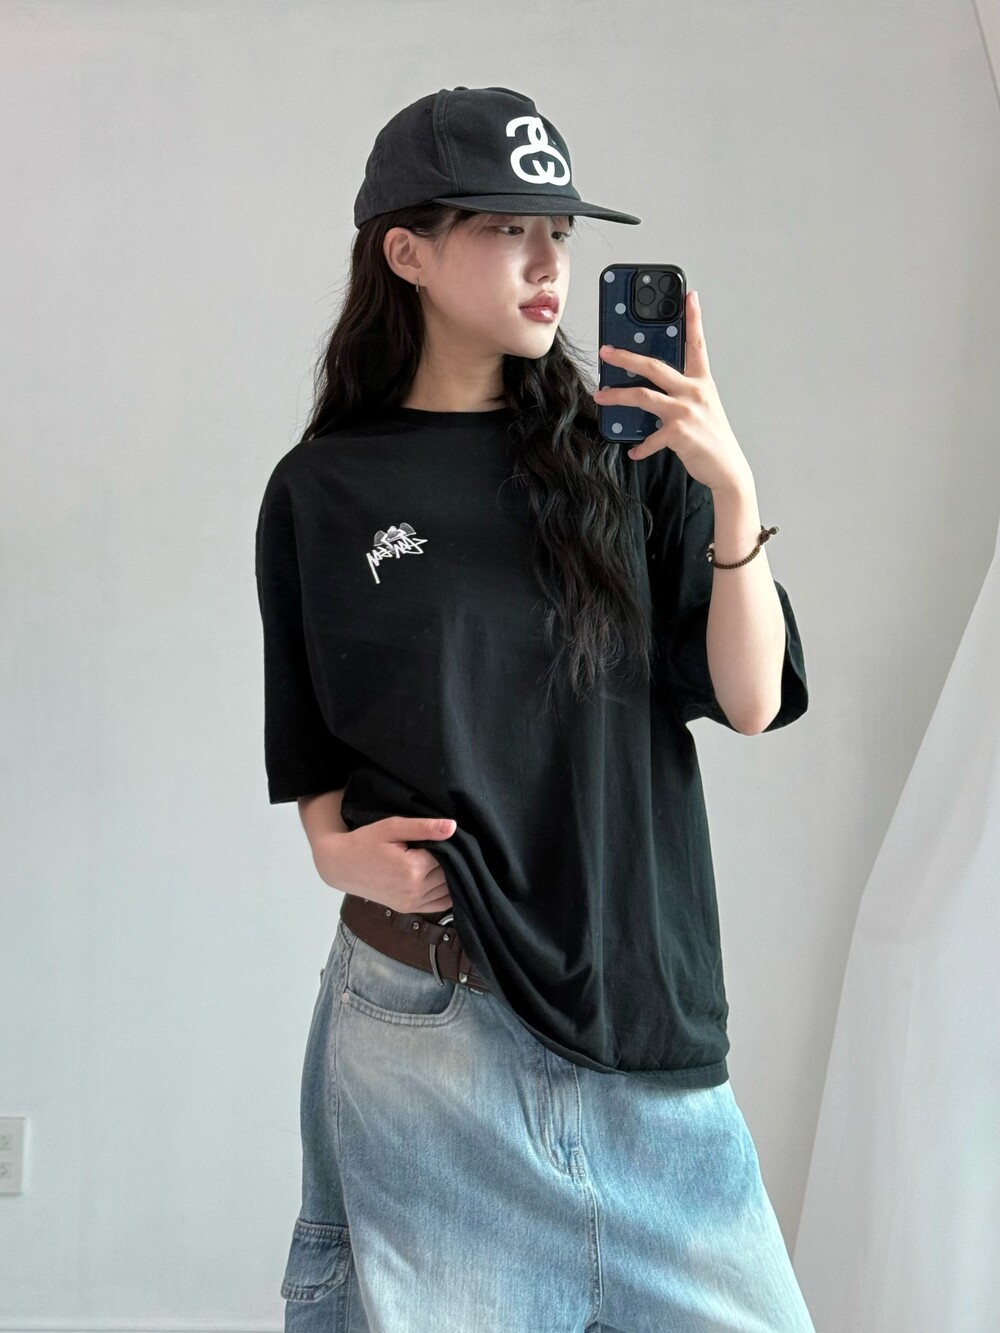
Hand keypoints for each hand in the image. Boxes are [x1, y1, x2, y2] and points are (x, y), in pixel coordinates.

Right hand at [312, 816, 455, 913]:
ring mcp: (412, 903)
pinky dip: (447, 892)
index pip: (448, 855)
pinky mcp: (408, 909)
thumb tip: (452, 827)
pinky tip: (444, 878)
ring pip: (448, 889)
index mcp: (413, 868)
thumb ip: (423, 827)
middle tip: (440, 845)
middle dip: (450, 859)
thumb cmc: (364, 841)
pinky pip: (440, 904)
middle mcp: (415, 890)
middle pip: (449, 873)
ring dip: (450, 875)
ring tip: (439, 859)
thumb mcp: (392, 827)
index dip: (447, 844)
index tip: (438, 835)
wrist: (340, 865)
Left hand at [593, 289, 753, 493]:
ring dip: (617, 396)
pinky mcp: (679, 433)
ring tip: (600, 397)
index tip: (690, 296)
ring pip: (642, 395)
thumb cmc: (711, 437)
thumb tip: (648, 388)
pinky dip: (639, 446)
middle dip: (626, 356)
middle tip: (606, 352)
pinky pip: (649, 438)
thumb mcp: (701, 407)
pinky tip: (633, 451)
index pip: (697, 344)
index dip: (694, 318)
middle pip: (654, 365)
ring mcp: (686, 411)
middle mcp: (694, 392)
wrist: (727, 469)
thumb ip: (680, 393)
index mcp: (701, 382)